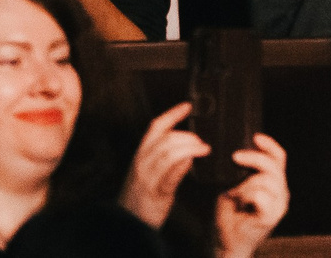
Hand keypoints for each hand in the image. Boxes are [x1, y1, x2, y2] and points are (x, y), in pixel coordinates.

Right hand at [119, 103, 210, 229]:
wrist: (126, 224)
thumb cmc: (141, 197)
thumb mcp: (149, 172)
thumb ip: (164, 158)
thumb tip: (187, 147)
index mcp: (141, 154)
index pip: (156, 128)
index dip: (172, 114)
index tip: (187, 106)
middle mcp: (142, 163)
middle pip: (165, 139)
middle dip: (187, 136)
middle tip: (201, 141)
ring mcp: (147, 178)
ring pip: (168, 153)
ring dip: (189, 148)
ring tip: (203, 149)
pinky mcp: (156, 193)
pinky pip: (169, 175)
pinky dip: (182, 166)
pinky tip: (191, 163)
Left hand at [212, 134, 291, 257]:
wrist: (225, 242)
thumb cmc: (229, 213)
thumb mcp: (234, 185)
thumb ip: (241, 171)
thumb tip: (235, 151)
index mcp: (275, 182)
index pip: (279, 157)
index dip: (269, 145)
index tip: (255, 137)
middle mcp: (281, 192)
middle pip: (275, 166)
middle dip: (254, 158)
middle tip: (235, 157)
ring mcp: (278, 205)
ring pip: (268, 180)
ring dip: (246, 182)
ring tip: (233, 191)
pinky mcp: (271, 217)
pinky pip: (262, 196)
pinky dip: (248, 194)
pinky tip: (238, 200)